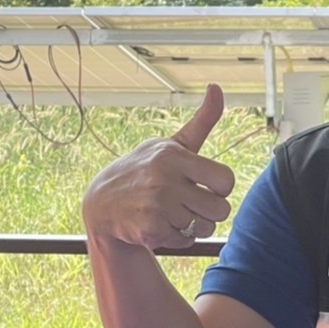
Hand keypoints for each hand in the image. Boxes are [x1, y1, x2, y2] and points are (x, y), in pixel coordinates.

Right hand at [82, 84, 235, 249]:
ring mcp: (156, 206)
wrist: (102, 203)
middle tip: (189, 202)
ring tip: (172, 212)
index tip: (205, 184)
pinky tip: (159, 223)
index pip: (225, 181)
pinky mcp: (150, 230)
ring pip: (204, 227)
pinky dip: (177, 237)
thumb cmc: (145, 169)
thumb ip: (202, 121)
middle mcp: (165, 180)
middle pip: (221, 209)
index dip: (220, 187)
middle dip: (210, 210)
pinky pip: (186, 240)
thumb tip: (216, 87)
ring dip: (193, 225)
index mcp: (174, 156)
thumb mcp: (171, 144)